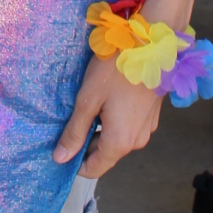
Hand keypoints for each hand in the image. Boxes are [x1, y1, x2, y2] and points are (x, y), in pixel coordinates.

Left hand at [53, 52, 162, 177]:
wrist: (149, 44)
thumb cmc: (115, 69)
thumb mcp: (88, 99)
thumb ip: (75, 131)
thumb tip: (61, 158)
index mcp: (120, 142)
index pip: (94, 169)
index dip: (75, 163)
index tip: (61, 148)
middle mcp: (137, 141)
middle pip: (105, 154)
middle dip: (87, 143)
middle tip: (71, 120)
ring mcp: (147, 128)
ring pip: (117, 139)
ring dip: (101, 129)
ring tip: (88, 106)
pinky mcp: (152, 114)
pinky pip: (129, 126)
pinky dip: (115, 120)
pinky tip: (107, 99)